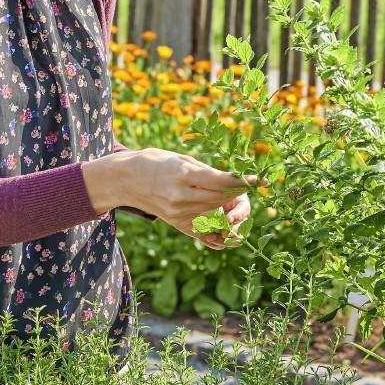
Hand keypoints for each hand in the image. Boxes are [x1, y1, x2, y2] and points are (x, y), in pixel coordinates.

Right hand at [83, 149, 256, 247]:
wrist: (124, 179)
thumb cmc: (154, 161)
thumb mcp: (181, 158)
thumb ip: (206, 171)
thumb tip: (232, 180)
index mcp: (183, 174)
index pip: (222, 181)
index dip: (244, 182)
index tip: (260, 180)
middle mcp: (181, 196)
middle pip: (221, 198)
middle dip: (239, 192)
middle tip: (252, 185)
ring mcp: (178, 212)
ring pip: (215, 211)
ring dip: (230, 204)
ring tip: (239, 196)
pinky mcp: (176, 222)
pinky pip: (204, 225)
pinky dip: (218, 220)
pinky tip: (228, 217)